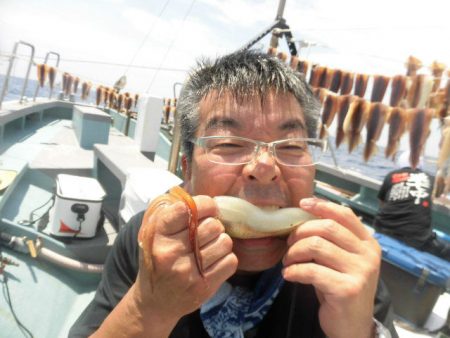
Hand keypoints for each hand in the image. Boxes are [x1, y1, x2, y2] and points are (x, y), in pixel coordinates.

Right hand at [135, 195, 237, 321]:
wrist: (155, 301)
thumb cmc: (158, 259)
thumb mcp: (153, 232)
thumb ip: (169, 211)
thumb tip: (194, 196)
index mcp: (157, 235)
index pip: (186, 208)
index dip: (204, 204)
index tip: (207, 208)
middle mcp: (171, 253)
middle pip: (212, 225)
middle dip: (213, 225)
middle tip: (206, 232)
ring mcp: (188, 272)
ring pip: (225, 242)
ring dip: (221, 242)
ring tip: (209, 247)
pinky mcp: (204, 287)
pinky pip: (231, 261)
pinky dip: (226, 258)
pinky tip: (213, 261)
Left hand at [282, 198, 380, 337]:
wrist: (352, 325)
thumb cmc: (342, 287)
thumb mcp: (342, 260)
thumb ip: (332, 240)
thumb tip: (303, 216)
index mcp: (368, 243)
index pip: (345, 214)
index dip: (322, 206)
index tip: (302, 204)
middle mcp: (368, 255)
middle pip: (327, 228)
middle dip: (301, 232)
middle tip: (289, 244)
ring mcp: (360, 272)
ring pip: (317, 246)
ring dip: (294, 252)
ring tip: (288, 262)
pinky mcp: (347, 289)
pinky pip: (312, 270)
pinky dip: (294, 270)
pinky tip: (289, 275)